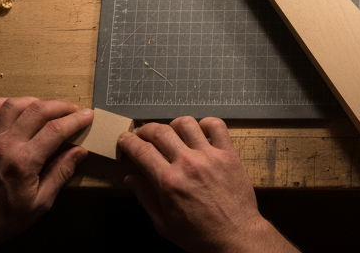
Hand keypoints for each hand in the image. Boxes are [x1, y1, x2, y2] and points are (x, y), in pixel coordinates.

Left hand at [0, 97, 92, 252]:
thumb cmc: (5, 218)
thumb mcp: (41, 202)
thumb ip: (61, 173)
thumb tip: (80, 151)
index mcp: (23, 162)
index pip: (55, 130)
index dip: (75, 119)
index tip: (88, 115)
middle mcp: (4, 145)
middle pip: (36, 110)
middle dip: (60, 106)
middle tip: (72, 110)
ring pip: (13, 105)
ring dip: (34, 102)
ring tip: (46, 108)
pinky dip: (1, 104)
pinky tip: (14, 108)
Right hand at [119, 117, 296, 252]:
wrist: (234, 236)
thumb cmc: (199, 235)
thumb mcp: (163, 223)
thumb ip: (145, 197)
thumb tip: (130, 177)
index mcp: (168, 182)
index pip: (141, 150)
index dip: (128, 141)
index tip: (124, 139)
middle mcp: (188, 164)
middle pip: (160, 131)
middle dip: (145, 130)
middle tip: (142, 135)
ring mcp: (210, 156)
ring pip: (186, 123)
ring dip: (173, 125)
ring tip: (170, 134)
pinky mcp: (228, 154)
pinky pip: (216, 125)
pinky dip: (205, 123)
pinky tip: (199, 132)